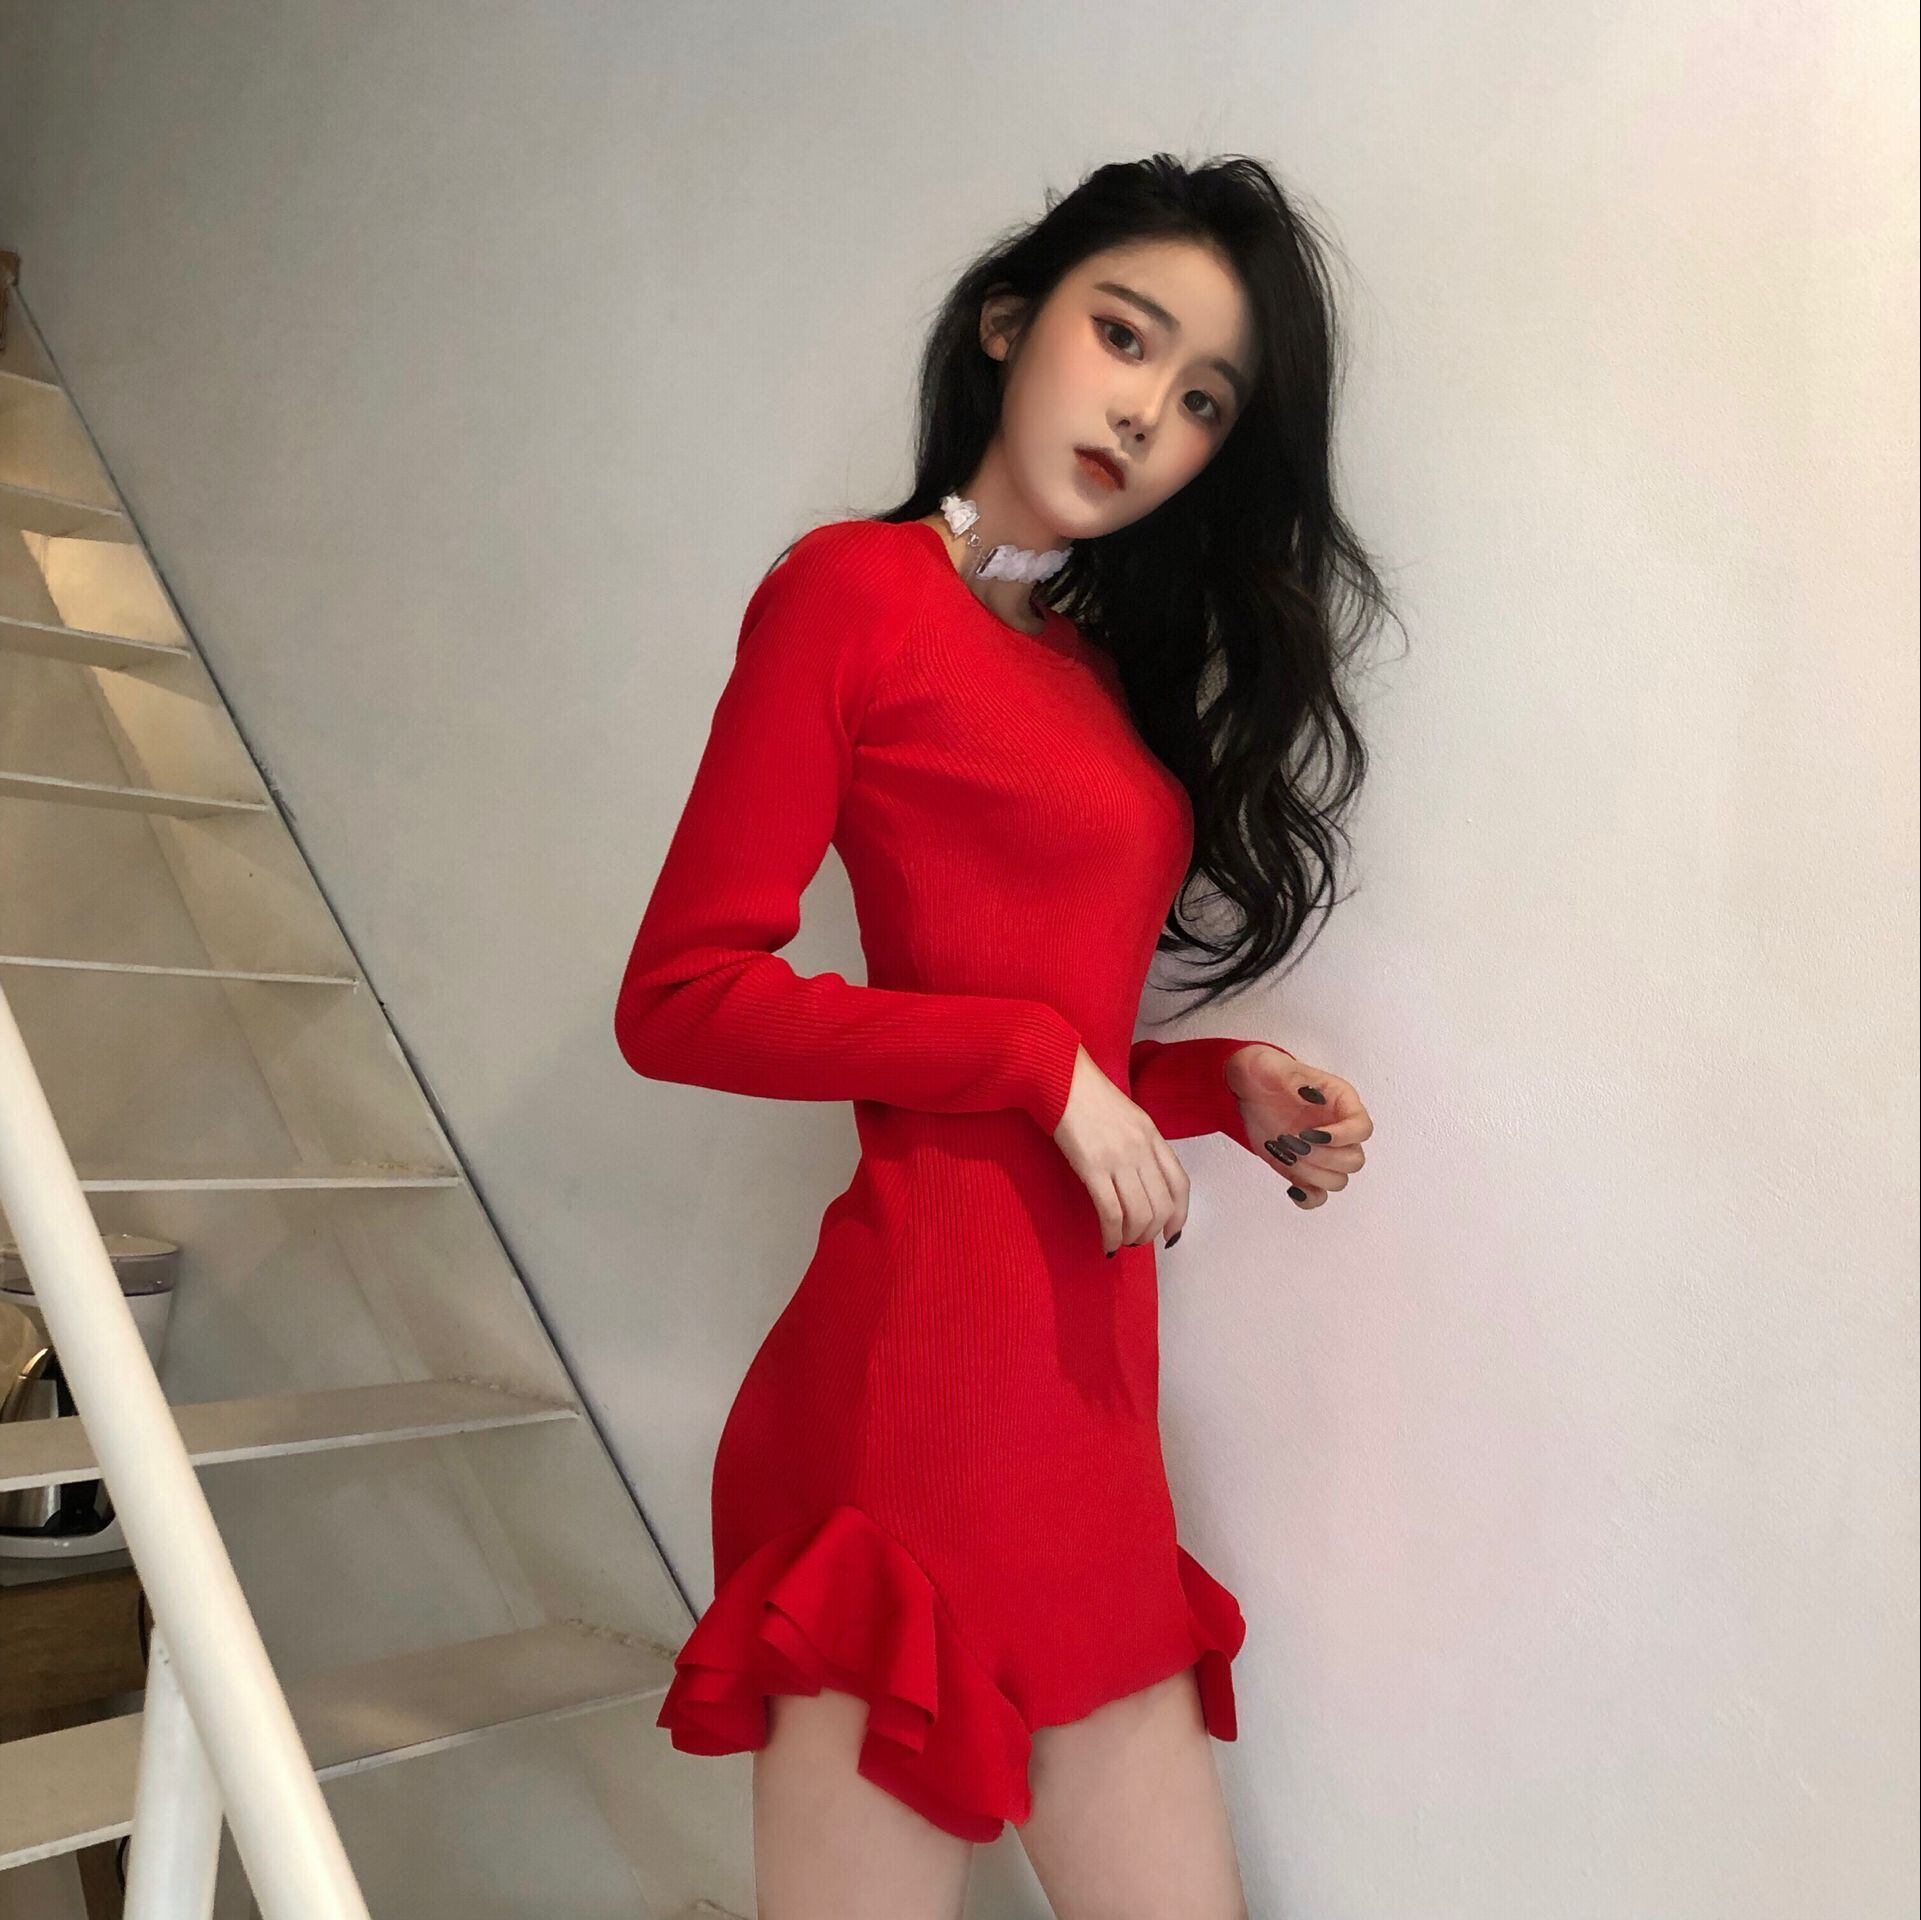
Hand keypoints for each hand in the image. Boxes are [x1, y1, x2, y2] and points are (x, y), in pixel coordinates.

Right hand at [1051, 1045, 1190, 1255]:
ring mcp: (1119, 1158)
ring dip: (1132, 1237)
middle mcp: (1142, 1149)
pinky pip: (1111, 1212)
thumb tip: (1139, 1180)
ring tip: (1120, 1241)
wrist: (1061, 1077)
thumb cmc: (1087, 1094)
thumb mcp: (1127, 1117)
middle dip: (1152, 1231)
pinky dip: (1111, 1234)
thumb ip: (1139, 1144)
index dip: (1180, 1215)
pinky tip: (1105, 1243)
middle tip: (1137, 1239)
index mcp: (1152, 1135)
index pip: (1179, 1183)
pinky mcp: (1092, 1167)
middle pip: (1162, 1205)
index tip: (1171, 1233)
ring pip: (1140, 1214)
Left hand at [1224, 1043, 1370, 1209]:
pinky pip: (1319, 1195)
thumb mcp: (1273, 1066)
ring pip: (1338, 1180)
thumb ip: (1288, 1076)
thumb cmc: (1266, 1073)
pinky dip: (1308, 1197)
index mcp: (1341, 1102)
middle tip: (1293, 1142)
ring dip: (1311, 1174)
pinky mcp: (1304, 1169)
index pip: (1363, 1128)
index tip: (1313, 1134)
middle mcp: (1339, 1130)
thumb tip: (1306, 1093)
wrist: (1246, 1089)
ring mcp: (1323, 1153)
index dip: (1343, 1136)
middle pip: (1354, 1160)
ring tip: (1285, 1152)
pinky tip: (1291, 1187)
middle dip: (1322, 1157)